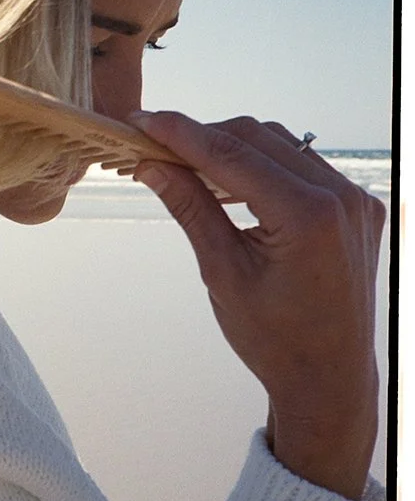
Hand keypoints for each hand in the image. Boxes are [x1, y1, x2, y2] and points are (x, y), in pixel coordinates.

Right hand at [130, 111, 384, 500]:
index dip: (180, 133)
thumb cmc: (274, 340)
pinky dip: (263, 165)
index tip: (142, 122)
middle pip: (257, 137)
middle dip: (203, 136)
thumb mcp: (222, 273)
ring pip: (281, 145)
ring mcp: (355, 199)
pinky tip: (230, 182)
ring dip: (232, 147)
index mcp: (308, 217)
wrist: (330, 379)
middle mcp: (340, 197)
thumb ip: (192, 208)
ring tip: (186, 164)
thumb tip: (152, 165)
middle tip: (155, 146)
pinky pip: (304, 166)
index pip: (231, 153)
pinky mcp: (358, 207)